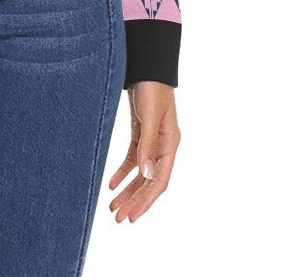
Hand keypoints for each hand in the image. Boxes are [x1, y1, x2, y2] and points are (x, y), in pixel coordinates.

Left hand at [108, 80, 180, 222]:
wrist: (146, 65)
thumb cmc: (151, 88)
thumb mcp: (149, 116)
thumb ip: (147, 145)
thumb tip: (147, 175)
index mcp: (170, 144)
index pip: (160, 181)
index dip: (146, 201)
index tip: (132, 216)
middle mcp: (163, 146)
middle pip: (150, 181)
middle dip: (135, 201)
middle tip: (118, 218)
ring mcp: (152, 140)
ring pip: (141, 173)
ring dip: (128, 190)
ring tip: (113, 207)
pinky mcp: (141, 133)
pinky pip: (133, 159)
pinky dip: (123, 172)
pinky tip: (112, 184)